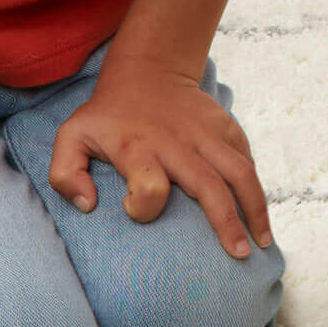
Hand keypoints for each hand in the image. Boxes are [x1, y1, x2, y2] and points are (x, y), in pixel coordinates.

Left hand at [49, 54, 270, 259]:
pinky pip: (244, 155)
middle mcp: (177, 143)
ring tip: (261, 241)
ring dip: (254, 207)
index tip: (134, 210)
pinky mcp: (223, 124)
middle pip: (209, 187)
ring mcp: (205, 132)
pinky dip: (254, 182)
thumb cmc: (107, 114)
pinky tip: (257, 209)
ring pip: (238, 171)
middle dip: (227, 224)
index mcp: (138, 149)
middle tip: (239, 256)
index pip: (150, 189)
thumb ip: (66, 174)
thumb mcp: (71, 137)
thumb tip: (88, 206)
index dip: (144, 208)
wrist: (147, 70)